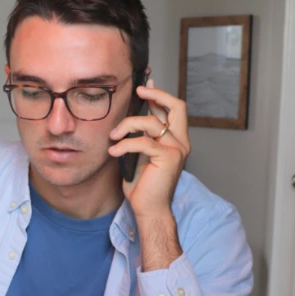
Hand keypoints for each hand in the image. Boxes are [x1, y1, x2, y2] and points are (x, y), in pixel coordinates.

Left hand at [109, 81, 189, 220]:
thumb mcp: (140, 155)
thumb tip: (127, 120)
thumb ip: (140, 137)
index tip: (143, 86)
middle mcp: (180, 142)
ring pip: (152, 122)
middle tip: (138, 92)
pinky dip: (124, 144)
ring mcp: (176, 149)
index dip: (159, 95)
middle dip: (156, 94)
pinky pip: (142, 142)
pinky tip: (113, 152)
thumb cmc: (143, 185)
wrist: (149, 209)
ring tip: (113, 135)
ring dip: (127, 125)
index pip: (173, 109)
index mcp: (176, 140)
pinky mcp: (167, 158)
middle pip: (177, 106)